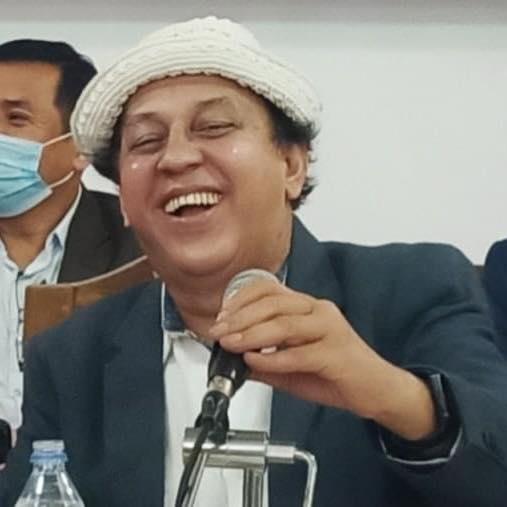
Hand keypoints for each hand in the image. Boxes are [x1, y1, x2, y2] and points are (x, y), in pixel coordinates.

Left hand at [209, 279, 436, 439]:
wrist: (376, 390)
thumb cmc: (336, 372)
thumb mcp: (292, 365)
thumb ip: (264, 360)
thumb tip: (232, 360)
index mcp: (307, 308)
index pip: (270, 289)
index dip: (242, 299)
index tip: (222, 316)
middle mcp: (319, 311)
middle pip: (274, 304)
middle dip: (241, 318)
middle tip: (219, 332)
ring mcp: (330, 330)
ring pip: (285, 324)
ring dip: (252, 334)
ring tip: (231, 344)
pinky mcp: (337, 353)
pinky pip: (300, 352)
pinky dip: (274, 357)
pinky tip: (256, 361)